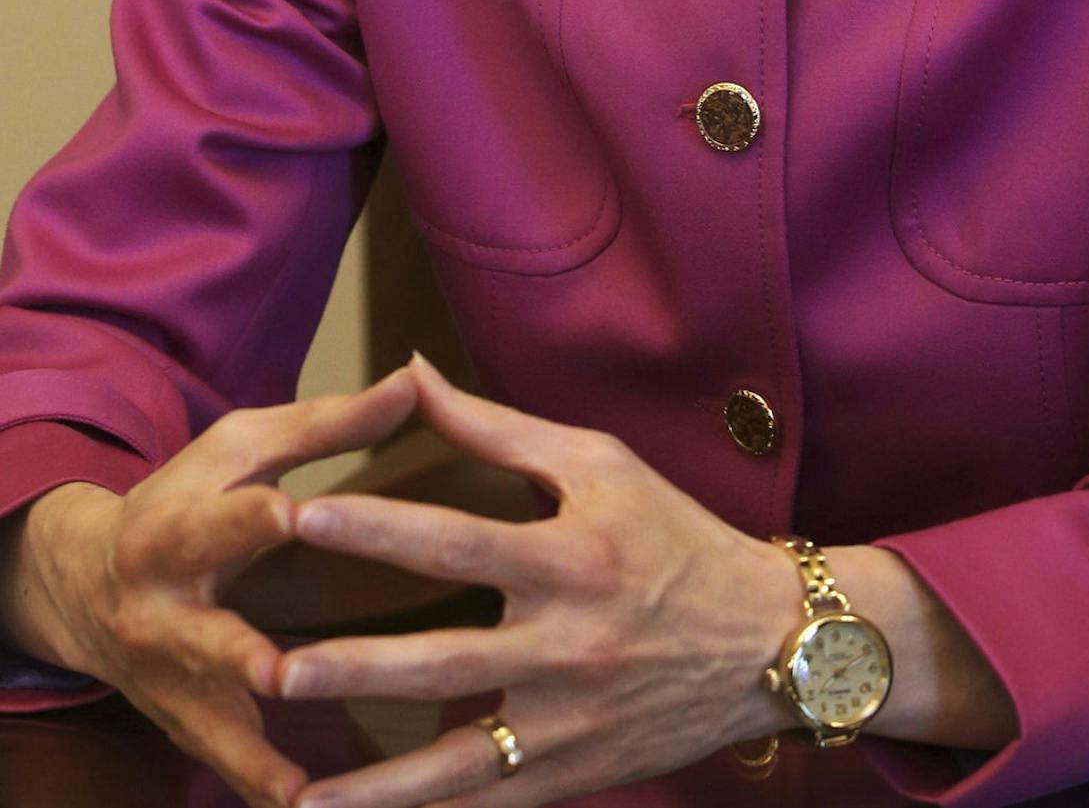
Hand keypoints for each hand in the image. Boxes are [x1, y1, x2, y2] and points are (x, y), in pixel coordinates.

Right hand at [2, 368, 417, 807]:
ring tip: (298, 791)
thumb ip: (331, 423)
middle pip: (200, 633)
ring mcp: (169, 677)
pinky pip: (225, 764)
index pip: (218, 520)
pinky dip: (262, 790)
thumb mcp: (244, 448)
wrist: (89, 581)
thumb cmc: (191, 495)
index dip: (252, 517)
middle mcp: (163, 609)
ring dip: (252, 754)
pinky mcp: (184, 722)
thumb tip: (414, 376)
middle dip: (234, 654)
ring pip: (210, 721)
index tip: (292, 514)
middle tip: (274, 670)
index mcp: (179, 527)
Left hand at [276, 355, 797, 807]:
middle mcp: (567, 644)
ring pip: (457, 759)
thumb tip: (412, 373)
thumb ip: (497, 427)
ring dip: (375, 781)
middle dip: (354, 667)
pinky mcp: (574, 775)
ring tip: (298, 792)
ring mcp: (569, 721)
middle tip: (273, 667)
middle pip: (444, 660)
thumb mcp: (599, 463)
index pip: (457, 541)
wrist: (766, 642)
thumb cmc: (674, 534)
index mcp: (570, 557)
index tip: (303, 516)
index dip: (378, 527)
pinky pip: (487, 804)